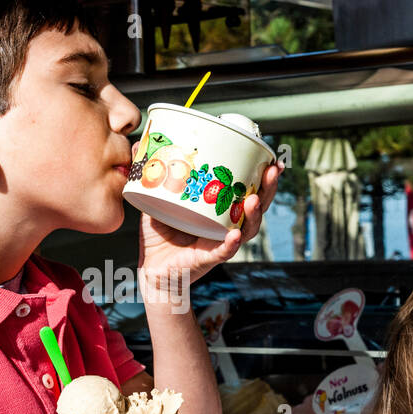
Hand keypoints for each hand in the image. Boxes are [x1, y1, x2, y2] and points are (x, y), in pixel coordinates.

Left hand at [137, 161, 281, 292]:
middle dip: (268, 189)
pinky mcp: (208, 259)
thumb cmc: (158, 236)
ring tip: (253, 199)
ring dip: (253, 214)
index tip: (271, 159)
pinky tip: (234, 235)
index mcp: (220, 210)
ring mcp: (220, 243)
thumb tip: (140, 143)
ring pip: (246, 229)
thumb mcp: (155, 199)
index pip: (247, 190)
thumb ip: (151, 175)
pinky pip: (224, 252)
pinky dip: (231, 244)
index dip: (262, 177)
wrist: (151, 270)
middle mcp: (226, 225)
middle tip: (272, 170)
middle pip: (256, 207)